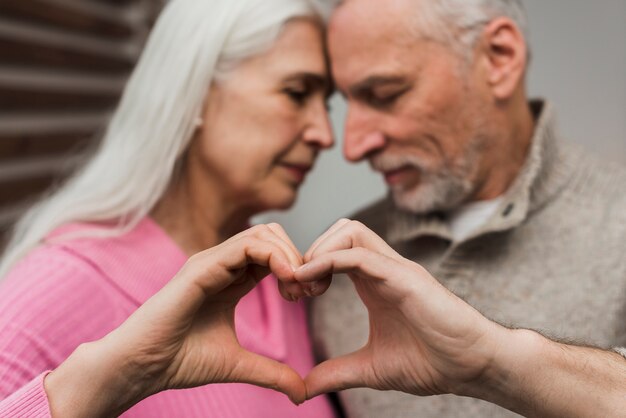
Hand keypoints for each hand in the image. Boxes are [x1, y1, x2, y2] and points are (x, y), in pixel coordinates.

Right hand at [46, 224, 308, 416]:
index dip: (297, 267)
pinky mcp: (201, 267)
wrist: (142, 367)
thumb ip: (271, 373)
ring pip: (262, 234)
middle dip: (297, 256)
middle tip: (308, 289)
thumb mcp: (239, 365)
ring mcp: (210, 262)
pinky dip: (274, 256)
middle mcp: (221, 264)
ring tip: (297, 286)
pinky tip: (286, 279)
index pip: (272, 254)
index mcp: (230, 279)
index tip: (309, 294)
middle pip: (271, 236)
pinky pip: (246, 246)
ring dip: (289, 255)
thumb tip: (302, 393)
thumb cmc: (180, 361)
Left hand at [296, 219, 507, 398]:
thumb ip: (337, 373)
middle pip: (340, 230)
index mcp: (374, 283)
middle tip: (296, 286)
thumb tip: (303, 389)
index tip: (292, 295)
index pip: (335, 251)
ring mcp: (396, 269)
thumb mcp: (371, 369)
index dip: (308, 265)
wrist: (473, 368)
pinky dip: (329, 260)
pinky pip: (360, 254)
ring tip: (305, 283)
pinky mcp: (405, 277)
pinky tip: (310, 280)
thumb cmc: (432, 363)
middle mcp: (384, 269)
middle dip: (310, 250)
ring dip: (319, 250)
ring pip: (349, 231)